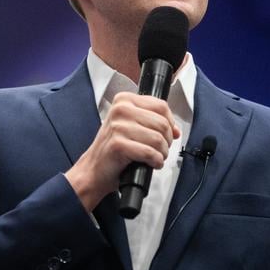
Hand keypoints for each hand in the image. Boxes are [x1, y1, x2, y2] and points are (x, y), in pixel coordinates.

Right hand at [65, 92, 179, 211]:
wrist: (94, 170)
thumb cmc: (113, 149)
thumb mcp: (133, 128)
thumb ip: (155, 123)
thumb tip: (176, 130)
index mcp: (124, 100)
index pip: (161, 106)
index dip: (170, 123)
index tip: (166, 134)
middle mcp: (121, 109)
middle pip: (162, 123)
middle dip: (167, 141)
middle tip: (160, 149)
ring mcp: (118, 126)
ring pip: (158, 139)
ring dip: (162, 153)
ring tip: (155, 157)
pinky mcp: (118, 144)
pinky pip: (149, 152)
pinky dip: (156, 161)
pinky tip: (151, 163)